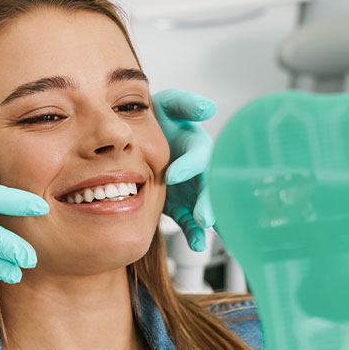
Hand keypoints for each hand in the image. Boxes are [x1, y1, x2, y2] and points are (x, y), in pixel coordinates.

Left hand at [153, 89, 215, 251]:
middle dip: (207, 201)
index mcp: (196, 147)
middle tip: (204, 217)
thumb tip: (208, 107)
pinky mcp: (184, 207)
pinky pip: (192, 222)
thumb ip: (185, 104)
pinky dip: (195, 234)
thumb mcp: (169, 106)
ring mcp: (192, 191)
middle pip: (209, 186)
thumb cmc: (159, 121)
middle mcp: (199, 170)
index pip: (198, 156)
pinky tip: (197, 244)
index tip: (173, 175)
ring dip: (206, 219)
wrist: (139, 143)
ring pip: (204, 206)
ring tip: (204, 231)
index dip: (188, 165)